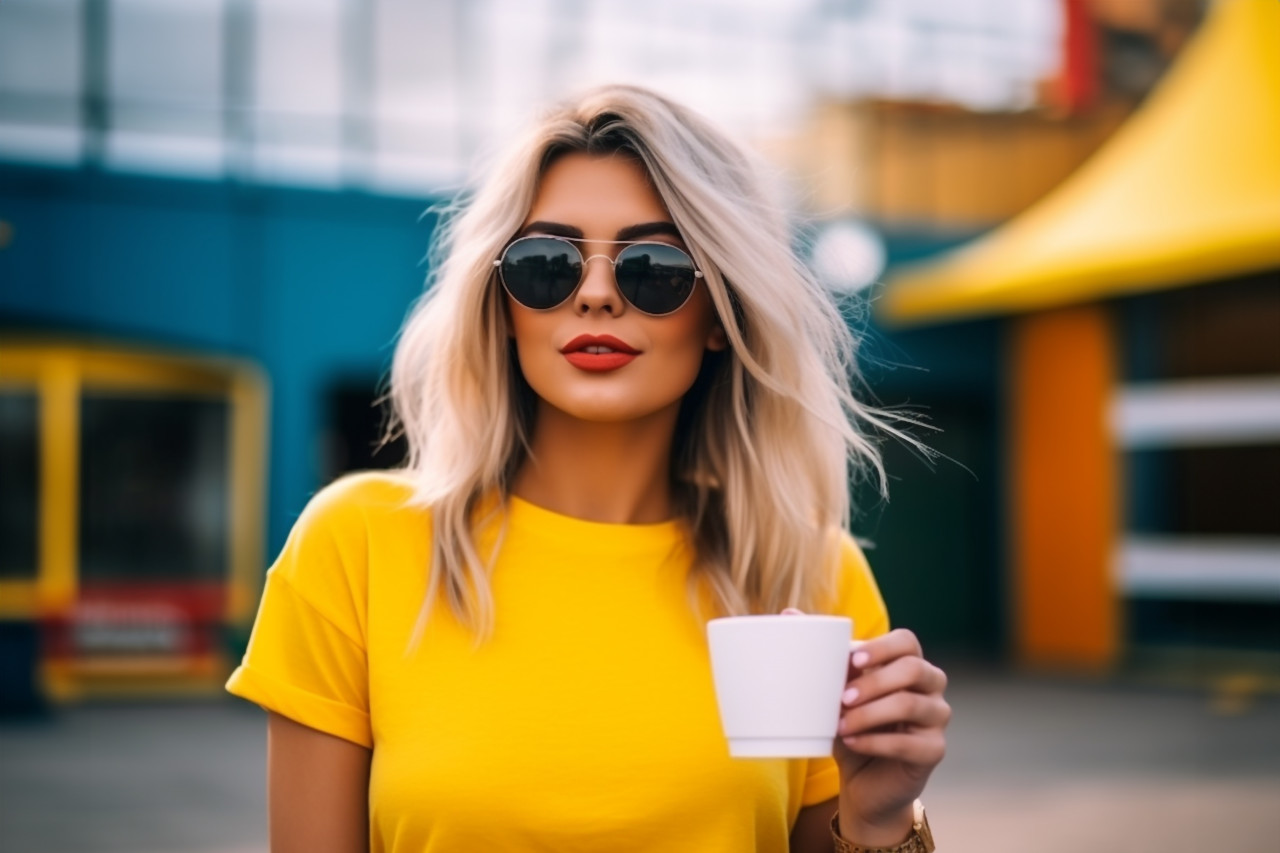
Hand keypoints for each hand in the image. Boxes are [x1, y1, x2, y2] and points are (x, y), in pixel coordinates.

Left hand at [833, 628, 948, 841]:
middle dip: (875, 681)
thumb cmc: (852, 726)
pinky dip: (875, 742)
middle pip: (915, 668)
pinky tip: (852, 743)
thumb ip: (822, 656)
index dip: (882, 647)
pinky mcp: (934, 751)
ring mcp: (936, 718)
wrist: (864, 781)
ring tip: (840, 725)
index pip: (907, 641)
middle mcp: (930, 687)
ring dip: (870, 713)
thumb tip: (789, 613)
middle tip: (842, 697)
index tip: (852, 659)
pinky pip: (909, 743)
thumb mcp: (835, 692)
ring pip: (911, 705)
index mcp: (909, 663)